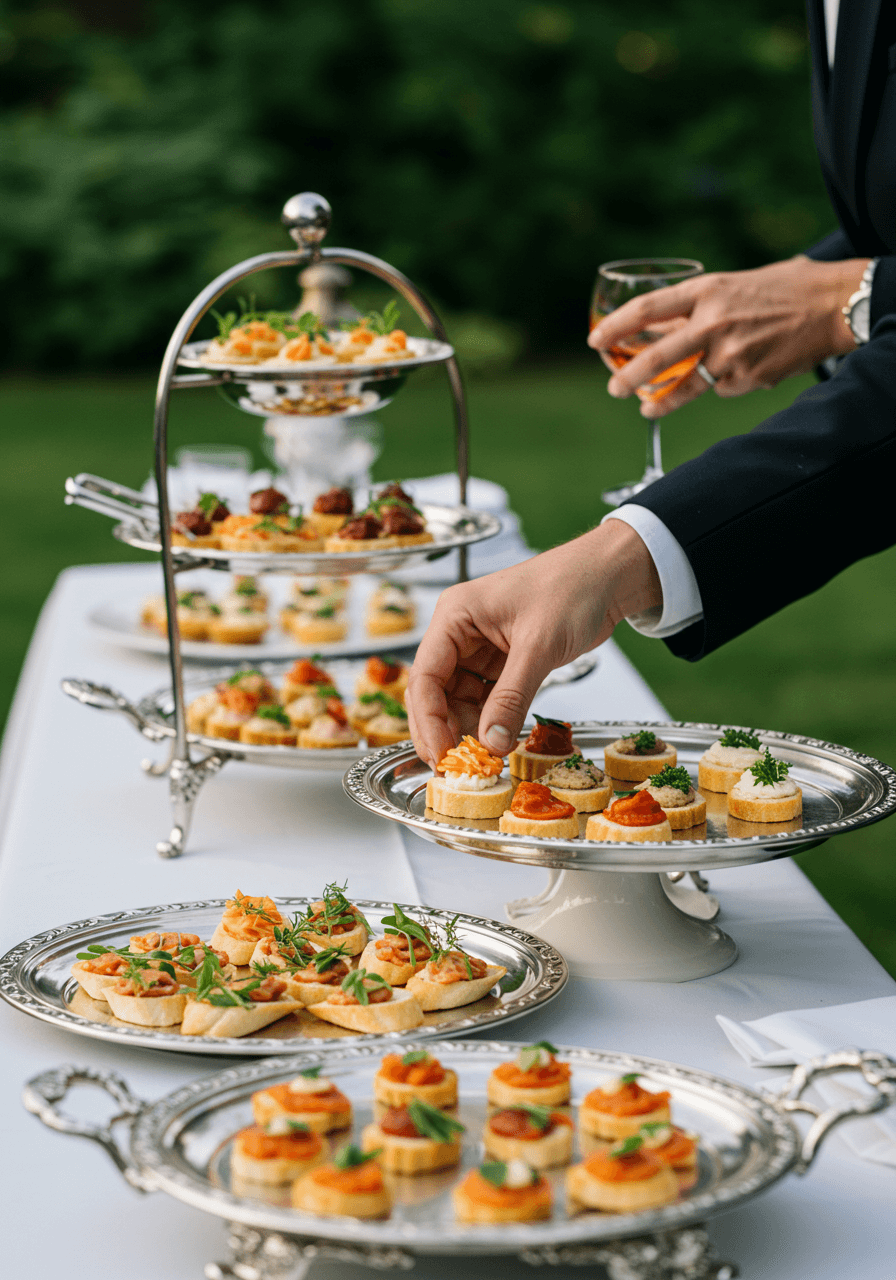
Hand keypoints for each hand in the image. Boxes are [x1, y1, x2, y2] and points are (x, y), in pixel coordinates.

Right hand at [406, 520, 659, 767]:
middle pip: (435, 691)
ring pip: (459, 699)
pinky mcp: (502, 661)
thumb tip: (490, 743)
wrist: (608, 576)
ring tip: (481, 759)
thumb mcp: (538, 646)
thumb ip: (512, 697)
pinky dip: (490, 721)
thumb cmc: (572, 588)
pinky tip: (498, 741)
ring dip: (468, 729)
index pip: (425, 674)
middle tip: (454, 767)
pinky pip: (486, 698)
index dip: (428, 719)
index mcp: (455, 615)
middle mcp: (460, 632)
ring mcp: (480, 648)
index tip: (441, 753)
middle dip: (442, 729)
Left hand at [587, 256, 867, 418]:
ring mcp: (730, 354)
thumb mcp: (733, 285)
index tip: (596, 341)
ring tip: (646, 407)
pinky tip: (739, 370)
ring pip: (684, 386)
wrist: (832, 305)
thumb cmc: (784, 288)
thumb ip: (698, 307)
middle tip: (613, 388)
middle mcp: (713, 322)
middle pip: (657, 357)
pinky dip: (721, 384)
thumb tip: (660, 326)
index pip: (648, 309)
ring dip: (660, 401)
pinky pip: (720, 388)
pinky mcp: (746, 378)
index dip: (616, 326)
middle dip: (628, 377)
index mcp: (707, 290)